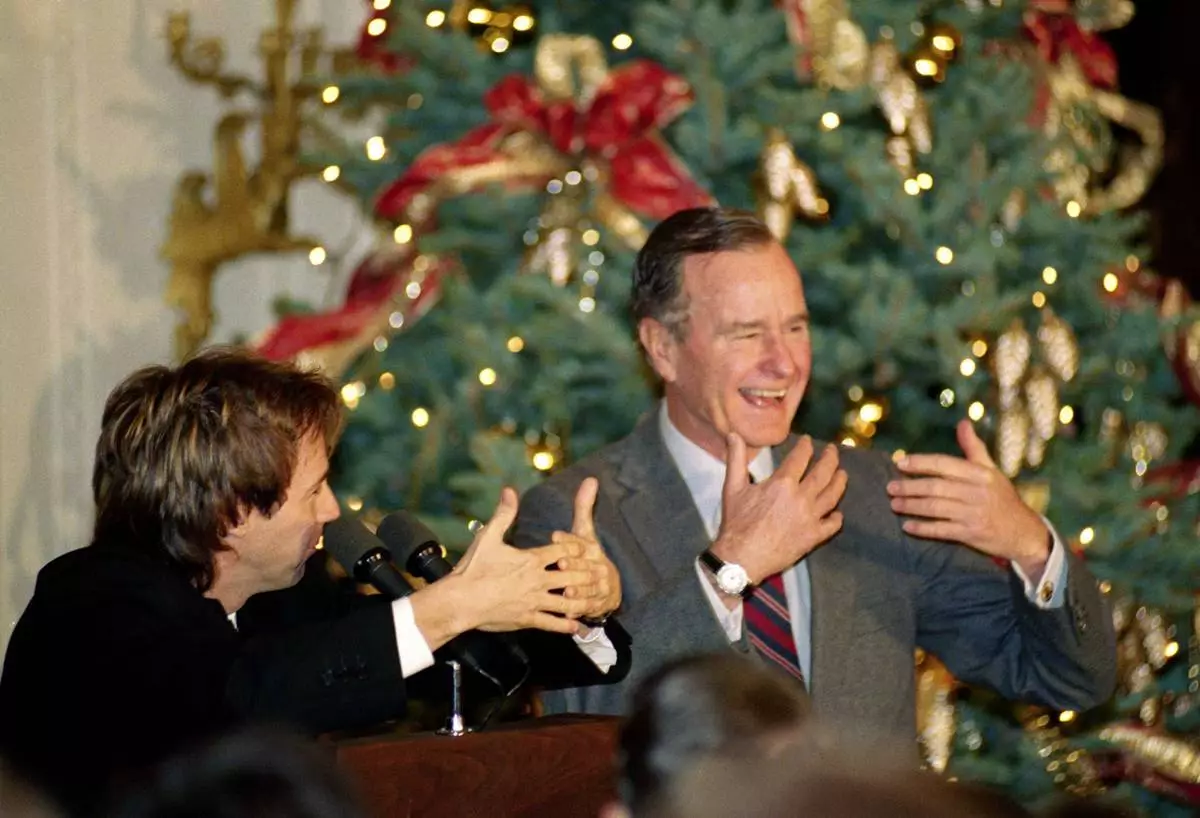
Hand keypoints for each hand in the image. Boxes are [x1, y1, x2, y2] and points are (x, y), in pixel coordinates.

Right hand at [410, 487, 594, 648]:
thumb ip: (503, 514)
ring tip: (596, 599)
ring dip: (583, 599)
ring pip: (566, 602)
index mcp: (531, 559)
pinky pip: (551, 623)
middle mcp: (537, 580)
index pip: (563, 551)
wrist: (460, 601)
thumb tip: (510, 490)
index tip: (587, 547)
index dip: (577, 548)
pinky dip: (565, 625)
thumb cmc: (472, 569)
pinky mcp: (527, 619)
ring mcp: (534, 601)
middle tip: (603, 573)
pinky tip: (575, 626)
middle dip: (588, 574)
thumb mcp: (487, 536)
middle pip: (572, 576)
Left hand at [549, 477, 621, 619]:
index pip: (580, 540)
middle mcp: (597, 566)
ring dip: (577, 589)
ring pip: (587, 588)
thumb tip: (590, 479)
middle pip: (584, 565)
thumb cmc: (589, 555)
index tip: (554, 536)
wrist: (610, 587)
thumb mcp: (586, 532)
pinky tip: (567, 614)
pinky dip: (578, 611)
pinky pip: (587, 608)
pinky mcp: (597, 604)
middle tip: (558, 564)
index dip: (568, 539)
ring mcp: (599, 587)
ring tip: (565, 590)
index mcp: (592, 547)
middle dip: (573, 565)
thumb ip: (584, 507)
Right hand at [709, 433, 845, 585]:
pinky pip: (832, 525)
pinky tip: (837, 513)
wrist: (742, 558)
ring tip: (843, 473)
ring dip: (840, 482)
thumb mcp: (732, 487)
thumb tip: (733, 434)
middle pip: (823, 473)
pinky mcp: (813, 537)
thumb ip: (736, 458)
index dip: (805, 446)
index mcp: (782, 483)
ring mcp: (810, 518)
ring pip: (833, 496)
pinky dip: (837, 518)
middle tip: (833, 450)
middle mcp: (801, 498)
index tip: (807, 441)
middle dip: (830, 458)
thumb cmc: (736, 522)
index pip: (800, 457)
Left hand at [886, 419, 1049, 575]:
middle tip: (890, 487)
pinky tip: (907, 526)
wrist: (1025, 532)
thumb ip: (973, 448)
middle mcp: (976, 492)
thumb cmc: (1002, 497)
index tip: (900, 463)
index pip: (944, 464)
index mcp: (980, 474)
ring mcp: (973, 514)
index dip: (920, 463)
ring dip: (912, 506)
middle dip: (910, 487)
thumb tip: (963, 422)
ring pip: (935, 507)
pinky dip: (923, 528)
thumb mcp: (991, 470)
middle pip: (936, 487)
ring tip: (894, 504)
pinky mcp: (971, 534)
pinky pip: (942, 530)